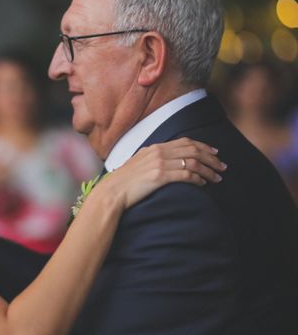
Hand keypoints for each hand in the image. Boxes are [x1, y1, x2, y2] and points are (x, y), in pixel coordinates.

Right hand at [95, 138, 225, 209]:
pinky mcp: (159, 176)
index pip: (185, 142)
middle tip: (222, 166)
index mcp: (154, 147)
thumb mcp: (138, 164)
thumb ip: (152, 159)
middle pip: (192, 150)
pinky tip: (203, 184)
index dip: (203, 146)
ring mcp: (159, 163)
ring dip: (208, 170)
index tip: (215, 152)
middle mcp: (158, 152)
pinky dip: (198, 179)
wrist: (113, 192)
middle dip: (211, 158)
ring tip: (217, 178)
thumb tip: (165, 161)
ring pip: (192, 162)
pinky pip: (185, 175)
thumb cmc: (124, 182)